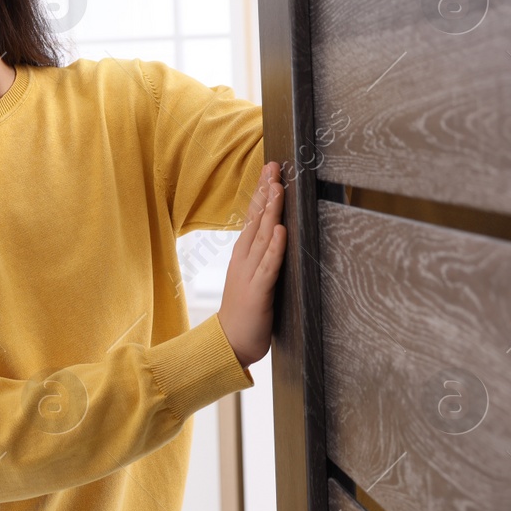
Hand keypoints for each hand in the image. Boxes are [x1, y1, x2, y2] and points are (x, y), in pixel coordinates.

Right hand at [217, 160, 285, 367]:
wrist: (229, 343)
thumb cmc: (244, 312)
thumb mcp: (252, 278)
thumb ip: (262, 257)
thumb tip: (275, 234)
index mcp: (243, 255)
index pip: (253, 218)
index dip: (261, 193)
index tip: (269, 171)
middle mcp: (245, 259)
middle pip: (256, 220)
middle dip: (266, 192)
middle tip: (273, 168)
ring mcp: (250, 273)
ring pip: (263, 237)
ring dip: (271, 212)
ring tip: (278, 188)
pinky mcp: (259, 290)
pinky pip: (269, 265)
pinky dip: (275, 247)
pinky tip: (281, 231)